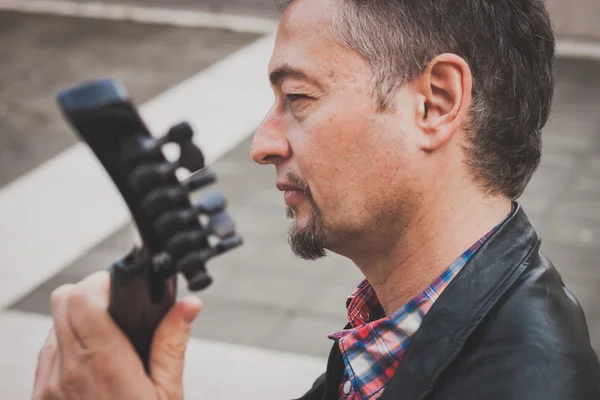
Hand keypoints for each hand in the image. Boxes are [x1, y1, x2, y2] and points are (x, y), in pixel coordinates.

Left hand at [32, 271, 201, 399]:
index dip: (101, 282)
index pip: (82, 298)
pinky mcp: (40, 398)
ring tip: (108, 338)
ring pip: (52, 325)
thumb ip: (173, 343)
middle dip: (89, 292)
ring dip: (76, 319)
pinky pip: (46, 354)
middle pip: (61, 301)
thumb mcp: (168, 394)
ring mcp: (48, 386)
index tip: (119, 287)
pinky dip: (66, 345)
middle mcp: (67, 371)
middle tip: (116, 306)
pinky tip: (91, 362)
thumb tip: (187, 306)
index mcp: (103, 364)